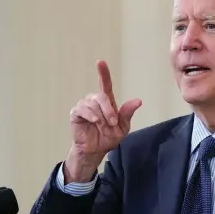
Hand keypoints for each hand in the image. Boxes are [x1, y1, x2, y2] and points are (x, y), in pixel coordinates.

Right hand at [65, 60, 141, 181]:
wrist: (96, 151)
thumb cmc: (108, 138)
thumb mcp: (122, 128)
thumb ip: (127, 114)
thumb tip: (138, 101)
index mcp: (107, 103)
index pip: (105, 84)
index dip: (103, 73)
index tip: (100, 62)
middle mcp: (94, 102)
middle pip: (101, 96)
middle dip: (109, 109)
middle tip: (113, 122)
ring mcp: (84, 106)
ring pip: (92, 103)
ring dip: (101, 116)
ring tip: (103, 126)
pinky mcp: (76, 114)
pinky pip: (82, 109)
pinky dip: (90, 115)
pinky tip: (94, 121)